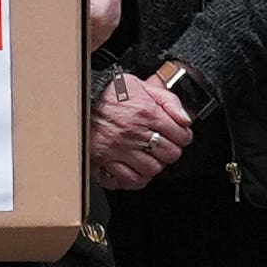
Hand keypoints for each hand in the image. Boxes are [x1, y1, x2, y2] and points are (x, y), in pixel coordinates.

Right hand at [89, 69, 194, 194]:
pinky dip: (136, 178)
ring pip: (152, 170)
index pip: (181, 136)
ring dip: (154, 164)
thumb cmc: (110, 92)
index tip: (179, 136)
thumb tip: (186, 120)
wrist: (80, 97)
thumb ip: (169, 101)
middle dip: (170, 150)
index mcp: (146, 113)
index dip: (183, 136)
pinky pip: (129, 180)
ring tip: (149, 156)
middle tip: (163, 146)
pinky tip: (136, 170)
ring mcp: (119, 149)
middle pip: (169, 155)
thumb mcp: (143, 86)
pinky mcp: (105, 160)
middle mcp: (134, 133)